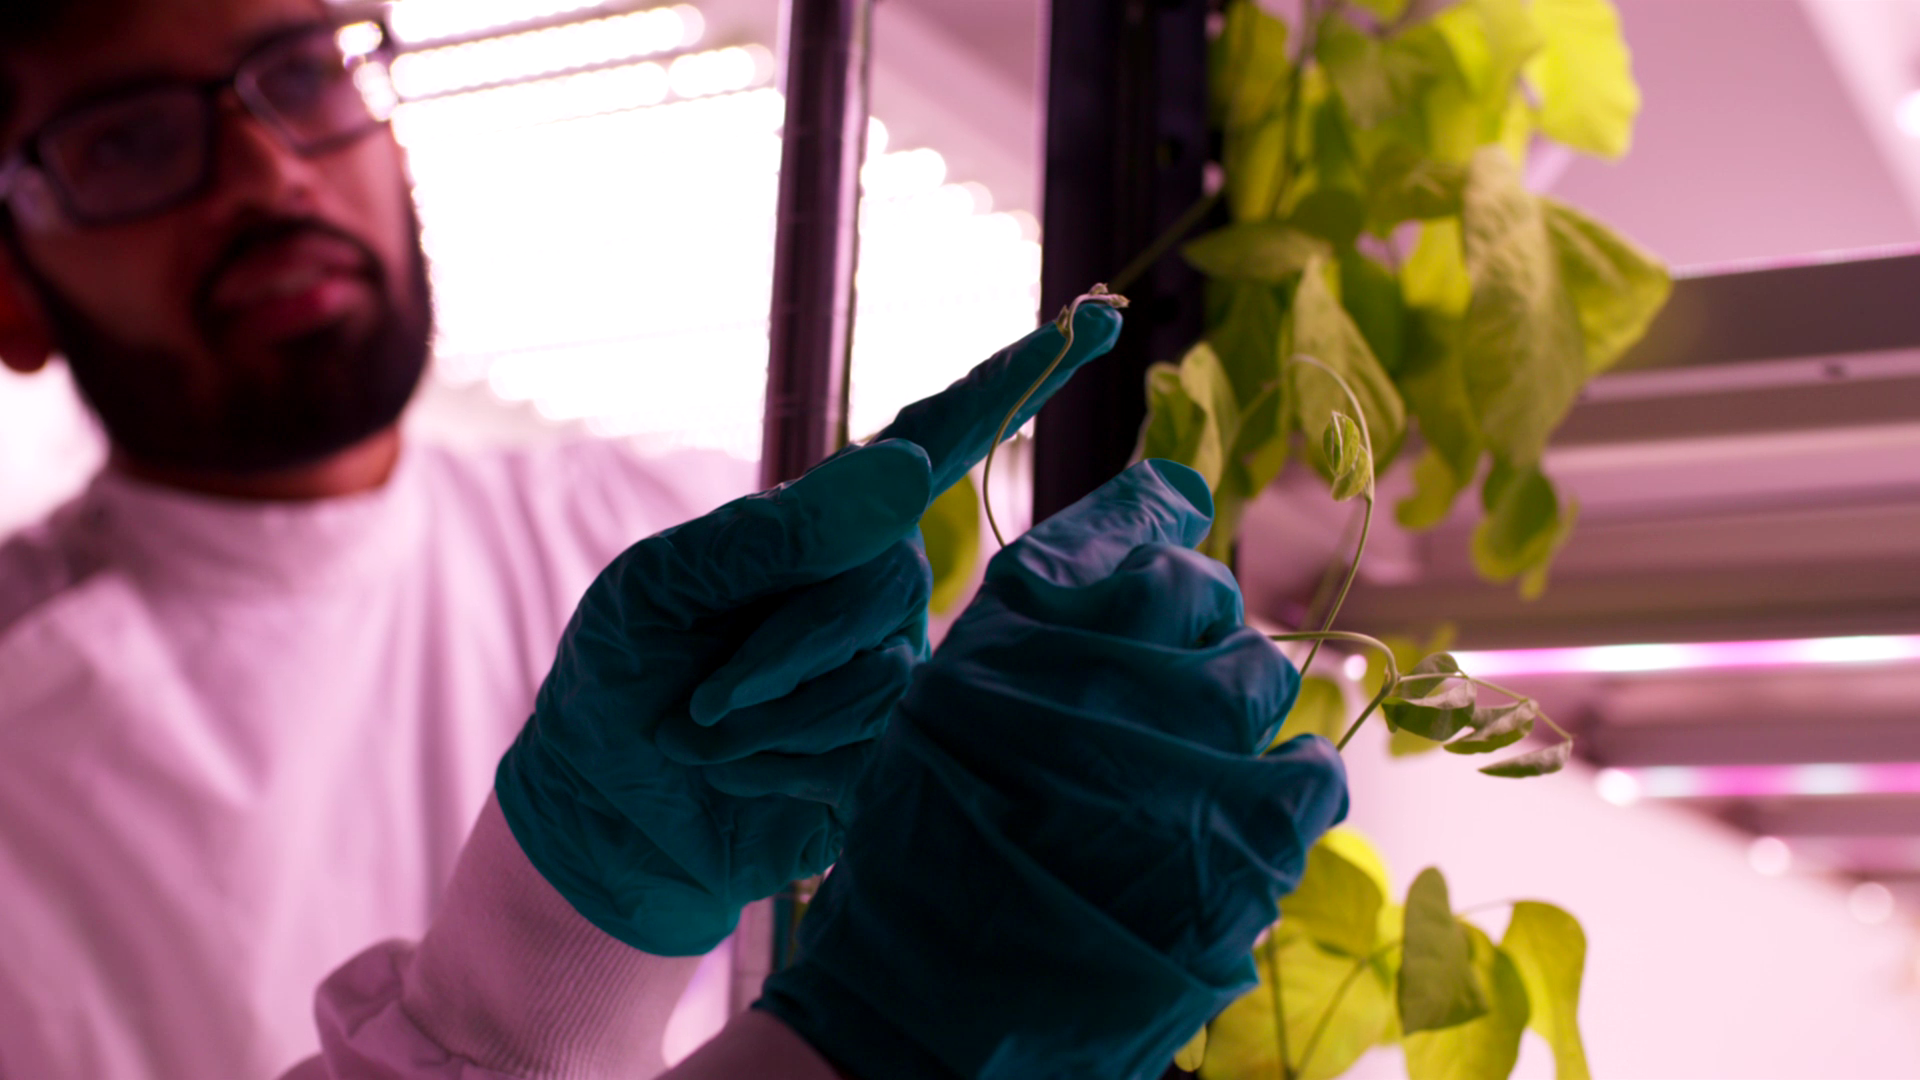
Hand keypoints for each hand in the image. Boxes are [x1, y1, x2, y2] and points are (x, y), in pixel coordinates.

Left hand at [494, 305, 1124, 955]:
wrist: (608, 810)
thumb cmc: (626, 673)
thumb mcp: (664, 588)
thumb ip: (780, 534)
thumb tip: (912, 470)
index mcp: (833, 521)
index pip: (938, 436)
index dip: (1015, 381)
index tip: (1100, 315)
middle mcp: (887, 588)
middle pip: (887, 586)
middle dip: (775, 659)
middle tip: (695, 706)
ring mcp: (904, 674)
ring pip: (885, 686)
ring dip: (769, 728)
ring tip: (706, 741)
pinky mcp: (902, 761)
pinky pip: (877, 760)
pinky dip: (785, 776)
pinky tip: (744, 782)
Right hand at [757, 459, 1349, 1079]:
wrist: (929, 1016)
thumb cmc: (926, 864)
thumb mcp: (944, 713)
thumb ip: (1035, 627)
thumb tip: (1152, 519)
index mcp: (1008, 633)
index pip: (1124, 523)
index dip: (1159, 511)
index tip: (1178, 507)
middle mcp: (1091, 671)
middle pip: (1202, 592)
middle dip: (1195, 633)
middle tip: (1164, 696)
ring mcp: (1170, 753)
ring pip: (1259, 675)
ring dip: (1234, 715)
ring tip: (1188, 773)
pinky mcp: (1237, 842)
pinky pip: (1312, 768)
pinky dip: (1293, 780)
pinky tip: (1253, 808)